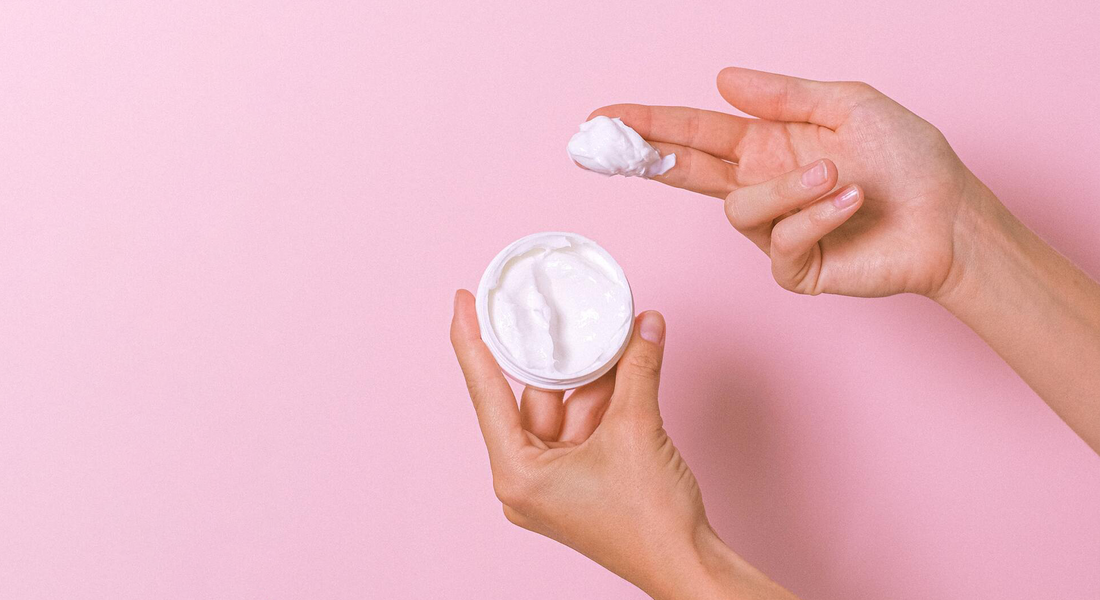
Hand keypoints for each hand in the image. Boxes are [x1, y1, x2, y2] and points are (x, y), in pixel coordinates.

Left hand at [450, 290, 795, 599]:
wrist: (687, 565)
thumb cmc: (651, 521)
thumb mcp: (638, 429)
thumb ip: (637, 369)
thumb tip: (645, 326)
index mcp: (517, 473)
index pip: (486, 391)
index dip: (472, 341)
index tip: (463, 302)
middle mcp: (526, 480)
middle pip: (534, 397)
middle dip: (558, 355)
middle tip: (556, 309)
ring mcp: (553, 483)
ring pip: (565, 409)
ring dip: (591, 376)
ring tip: (613, 333)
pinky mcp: (579, 483)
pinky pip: (584, 427)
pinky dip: (604, 399)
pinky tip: (624, 364)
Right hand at [588, 66, 993, 297]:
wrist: (949, 217)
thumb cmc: (908, 159)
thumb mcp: (848, 104)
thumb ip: (783, 95)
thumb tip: (722, 80)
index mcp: (767, 145)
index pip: (693, 134)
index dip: (647, 126)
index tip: (603, 119)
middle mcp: (762, 186)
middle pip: (684, 173)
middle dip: (647, 156)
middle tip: (610, 145)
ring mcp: (775, 231)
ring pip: (740, 210)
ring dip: (789, 188)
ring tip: (839, 176)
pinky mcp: (794, 268)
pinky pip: (781, 242)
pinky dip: (817, 216)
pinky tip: (851, 202)